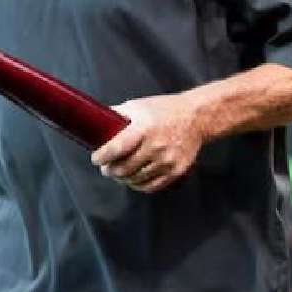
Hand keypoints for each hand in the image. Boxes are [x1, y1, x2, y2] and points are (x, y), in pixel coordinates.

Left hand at [91, 93, 205, 192]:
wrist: (195, 117)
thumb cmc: (163, 110)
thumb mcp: (137, 106)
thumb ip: (116, 116)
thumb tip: (95, 124)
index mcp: (144, 128)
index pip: (116, 148)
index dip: (102, 157)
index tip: (96, 158)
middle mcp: (156, 146)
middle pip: (124, 168)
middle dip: (110, 170)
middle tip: (105, 167)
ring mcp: (167, 160)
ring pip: (135, 179)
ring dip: (122, 178)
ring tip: (118, 173)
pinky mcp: (176, 171)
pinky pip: (151, 186)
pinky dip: (137, 184)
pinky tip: (132, 179)